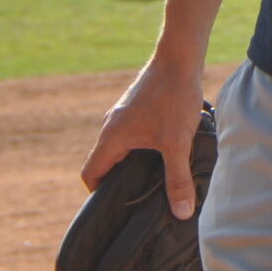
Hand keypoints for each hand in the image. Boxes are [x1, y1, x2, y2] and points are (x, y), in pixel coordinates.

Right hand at [83, 54, 207, 215]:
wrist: (179, 57)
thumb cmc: (173, 97)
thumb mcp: (177, 142)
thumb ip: (178, 179)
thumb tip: (182, 213)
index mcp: (111, 137)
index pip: (90, 174)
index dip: (99, 195)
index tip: (118, 206)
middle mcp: (111, 126)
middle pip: (104, 163)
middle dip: (118, 182)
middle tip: (138, 199)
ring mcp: (123, 115)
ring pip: (119, 148)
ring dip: (131, 164)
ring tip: (153, 179)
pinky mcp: (136, 107)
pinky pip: (130, 135)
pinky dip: (140, 148)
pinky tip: (163, 152)